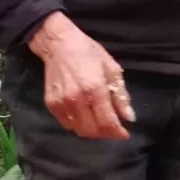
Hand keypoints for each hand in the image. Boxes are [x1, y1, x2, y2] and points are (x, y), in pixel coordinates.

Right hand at [28, 12, 134, 139]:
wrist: (58, 44)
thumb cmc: (88, 52)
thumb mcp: (111, 68)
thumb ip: (120, 95)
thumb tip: (129, 117)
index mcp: (94, 88)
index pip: (107, 121)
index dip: (118, 132)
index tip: (125, 134)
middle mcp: (77, 99)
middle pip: (93, 130)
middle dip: (106, 133)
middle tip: (113, 128)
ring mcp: (62, 103)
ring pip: (80, 130)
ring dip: (93, 131)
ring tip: (100, 123)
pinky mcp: (51, 104)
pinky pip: (67, 124)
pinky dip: (78, 125)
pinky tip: (85, 116)